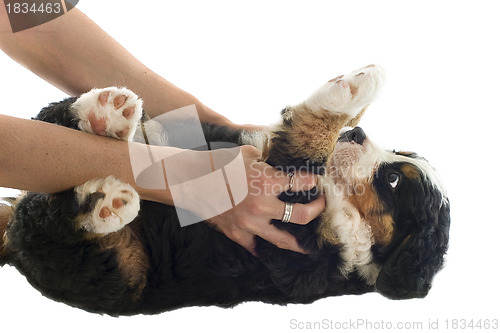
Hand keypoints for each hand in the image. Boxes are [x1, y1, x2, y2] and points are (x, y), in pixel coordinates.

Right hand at [207, 146, 325, 255]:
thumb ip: (267, 160)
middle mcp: (262, 205)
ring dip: (299, 243)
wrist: (190, 180)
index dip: (313, 182)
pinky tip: (269, 250)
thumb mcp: (247, 153)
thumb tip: (278, 164)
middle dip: (316, 211)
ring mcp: (250, 223)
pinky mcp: (237, 233)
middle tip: (320, 207)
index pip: (302, 183)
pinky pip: (255, 247)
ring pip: (283, 239)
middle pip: (301, 216)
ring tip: (310, 247)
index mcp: (267, 181)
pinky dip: (262, 248)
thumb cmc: (218, 162)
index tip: (317, 183)